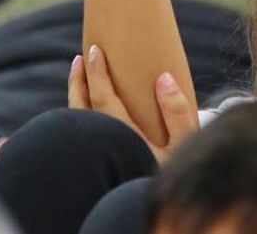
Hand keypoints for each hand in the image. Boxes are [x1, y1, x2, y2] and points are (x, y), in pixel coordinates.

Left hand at [69, 44, 198, 161]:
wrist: (163, 206)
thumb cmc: (176, 171)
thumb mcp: (185, 141)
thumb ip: (176, 110)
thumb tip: (163, 77)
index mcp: (123, 135)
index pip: (103, 98)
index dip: (97, 73)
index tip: (94, 51)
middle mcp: (104, 144)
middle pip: (81, 107)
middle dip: (81, 79)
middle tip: (81, 57)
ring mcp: (97, 154)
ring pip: (76, 121)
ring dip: (76, 95)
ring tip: (79, 76)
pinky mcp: (96, 162)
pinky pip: (77, 137)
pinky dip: (71, 120)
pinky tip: (79, 110)